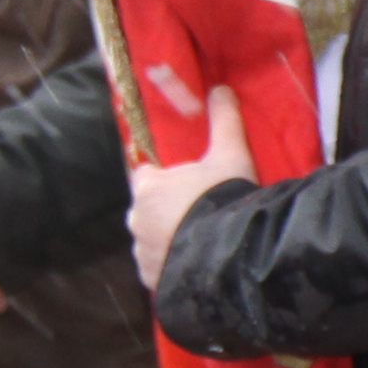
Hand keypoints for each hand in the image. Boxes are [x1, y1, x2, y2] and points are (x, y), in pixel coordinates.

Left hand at [131, 137, 256, 292]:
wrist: (230, 253)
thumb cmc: (223, 198)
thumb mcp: (230, 156)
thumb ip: (223, 122)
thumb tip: (221, 88)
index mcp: (148, 187)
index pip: (146, 177)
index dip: (165, 180)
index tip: (187, 185)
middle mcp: (136, 219)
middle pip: (148, 211)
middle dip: (167, 212)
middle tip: (200, 215)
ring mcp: (143, 252)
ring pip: (152, 242)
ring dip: (169, 242)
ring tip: (202, 244)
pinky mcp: (152, 279)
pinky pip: (159, 270)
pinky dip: (173, 268)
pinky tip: (197, 266)